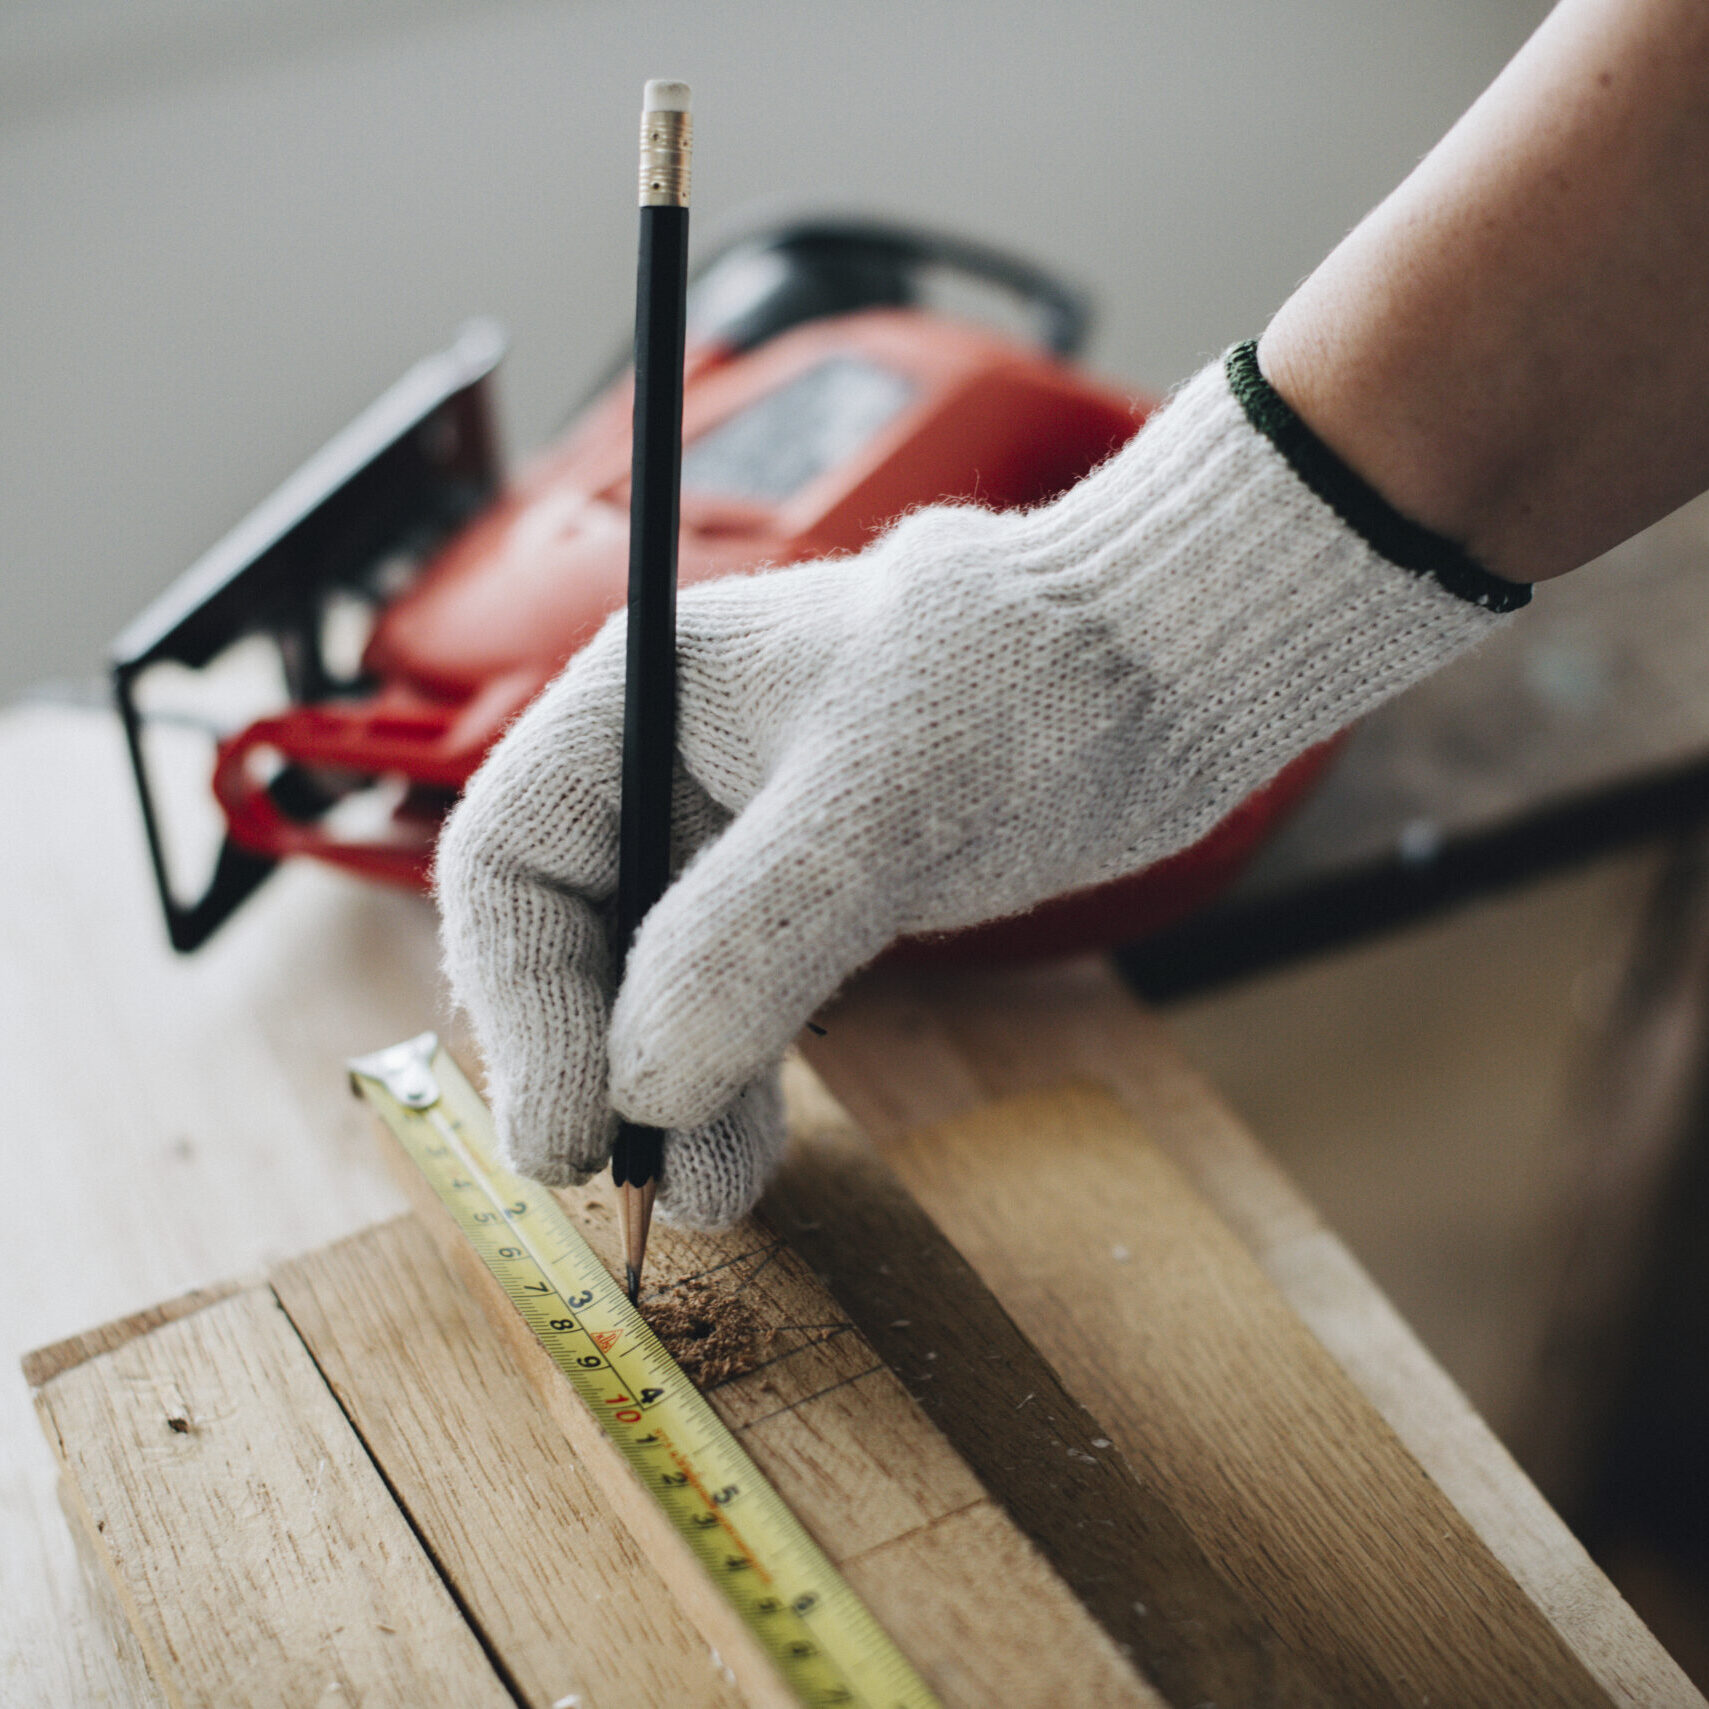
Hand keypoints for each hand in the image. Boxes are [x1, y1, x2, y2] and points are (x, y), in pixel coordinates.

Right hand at [436, 348, 1521, 1224]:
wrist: (1153, 677)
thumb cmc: (1026, 683)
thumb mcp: (878, 801)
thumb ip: (747, 937)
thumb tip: (642, 1087)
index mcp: (641, 703)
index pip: (509, 860)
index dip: (517, 1002)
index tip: (564, 1128)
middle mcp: (665, 771)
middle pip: (564, 936)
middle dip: (587, 1061)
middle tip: (628, 1182)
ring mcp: (731, 838)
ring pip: (644, 987)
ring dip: (661, 1094)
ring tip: (703, 1194)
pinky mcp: (802, 894)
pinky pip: (726, 1004)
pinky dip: (726, 1079)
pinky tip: (742, 1148)